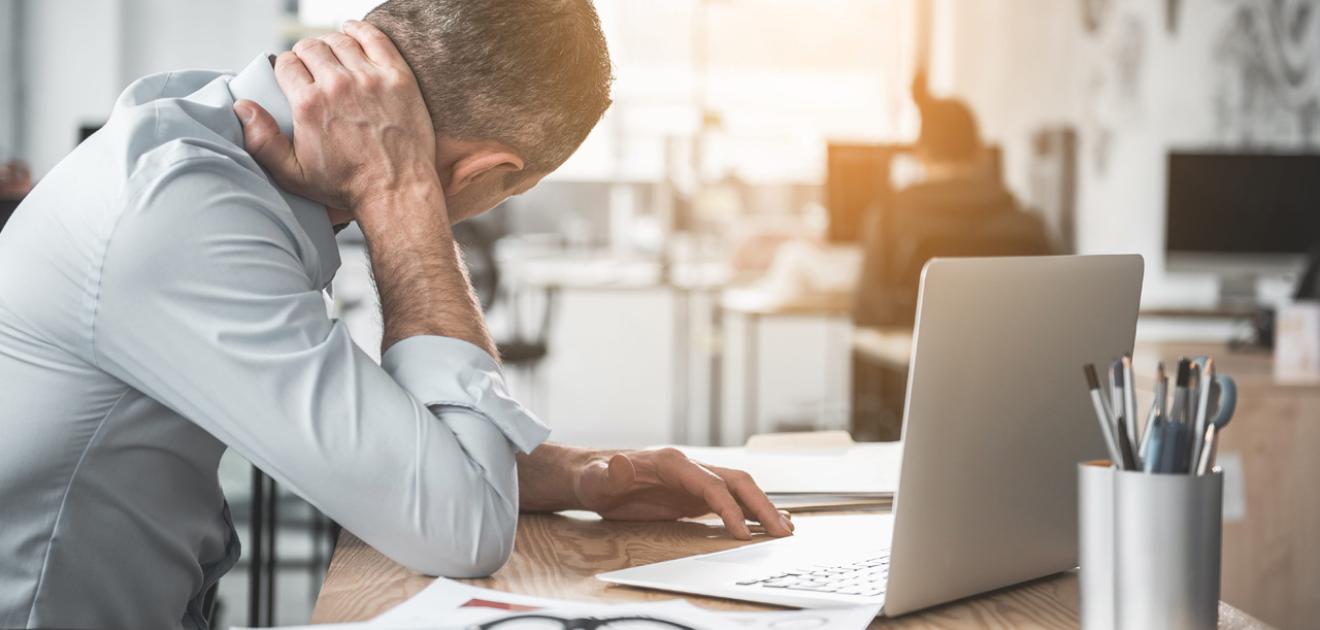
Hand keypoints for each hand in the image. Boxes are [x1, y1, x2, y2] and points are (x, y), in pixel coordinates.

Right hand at [234, 20, 438, 214]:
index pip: (286, 64)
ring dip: (330, 43)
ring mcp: (370, 78)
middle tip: (311, 67)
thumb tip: (243, 107)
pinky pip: (375, 38)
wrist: (396, 190)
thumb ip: (263, 142)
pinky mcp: (397, 77)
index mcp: (309, 104)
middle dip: (305, 54)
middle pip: (311, 48)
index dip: (286, 67)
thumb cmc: (346, 186)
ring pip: (340, 41)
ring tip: (331, 54)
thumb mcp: (294, 174)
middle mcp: (337, 85)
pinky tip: (352, 32)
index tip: (293, 75)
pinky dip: (359, 30)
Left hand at [574, 448, 793, 539]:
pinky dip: (751, 512)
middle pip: (736, 482)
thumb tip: (619, 464)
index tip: (743, 533)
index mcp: (673, 463)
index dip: (729, 508)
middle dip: (761, 505)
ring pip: (740, 490)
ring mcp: (696, 481)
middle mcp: (691, 468)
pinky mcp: (695, 496)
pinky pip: (730, 501)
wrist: (595, 477)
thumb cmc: (596, 478)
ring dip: (763, 508)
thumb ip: (610, 474)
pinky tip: (767, 525)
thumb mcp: (597, 478)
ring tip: (786, 530)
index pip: (711, 484)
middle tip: (782, 533)